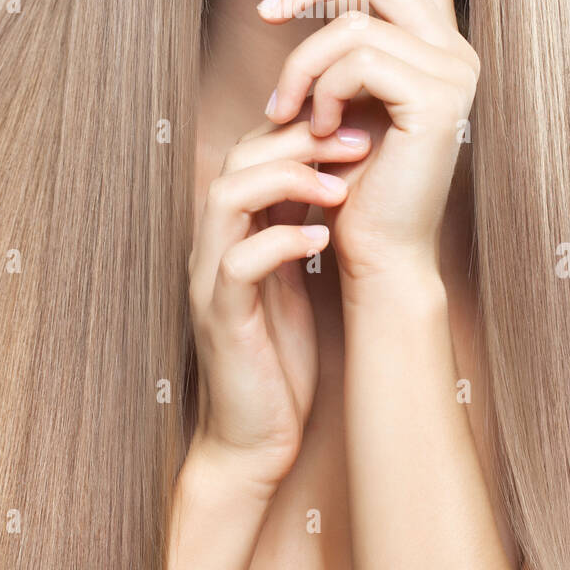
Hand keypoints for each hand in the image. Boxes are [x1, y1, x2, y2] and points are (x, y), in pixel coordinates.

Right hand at [187, 116, 371, 491]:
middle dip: (299, 141)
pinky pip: (238, 263)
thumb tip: (345, 178)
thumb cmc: (281, 360)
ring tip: (341, 189)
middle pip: (236, 159)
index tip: (359, 129)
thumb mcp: (295, 280)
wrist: (253, 440)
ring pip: (227, 198)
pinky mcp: (220, 319)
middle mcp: (214, 246)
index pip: (253, 151)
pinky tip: (322, 240)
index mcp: (234, 233)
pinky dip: (280, 241)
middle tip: (357, 144)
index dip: (302, 131)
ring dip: (287, 180)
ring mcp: (210, 281)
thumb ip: (300, 228)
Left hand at [258, 0, 479, 300]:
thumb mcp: (344, 99)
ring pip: (354, 21)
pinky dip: (319, 89)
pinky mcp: (437, 98)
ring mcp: (454, 73)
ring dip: (302, 63)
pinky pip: (356, 58)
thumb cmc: (354, 181)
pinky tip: (315, 130)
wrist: (378, 251)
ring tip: (288, 113)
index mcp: (440, 46)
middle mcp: (457, 51)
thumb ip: (342, 47)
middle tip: (266, 11)